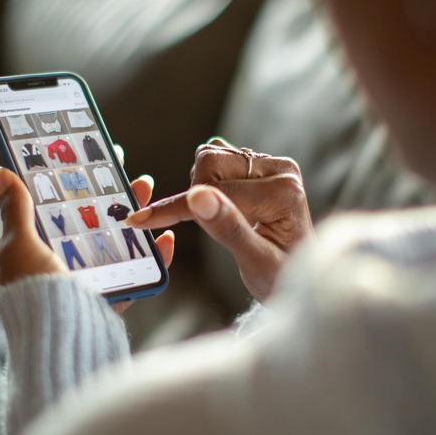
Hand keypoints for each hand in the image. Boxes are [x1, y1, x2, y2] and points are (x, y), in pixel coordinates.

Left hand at [0, 152, 173, 312]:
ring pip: (119, 241)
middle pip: (95, 220)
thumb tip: (0, 173)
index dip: (76, 181)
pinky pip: (139, 274)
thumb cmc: (32, 290)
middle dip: (113, 195)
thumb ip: (16, 211)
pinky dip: (155, 257)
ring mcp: (90, 280)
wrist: (57, 339)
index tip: (94, 159)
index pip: (59, 206)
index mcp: (38, 249)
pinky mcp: (113, 298)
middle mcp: (64, 264)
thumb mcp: (18, 245)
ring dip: (137, 215)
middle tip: (129, 172)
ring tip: (147, 189)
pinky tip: (166, 238)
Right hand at [126, 137, 312, 301]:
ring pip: (210, 157)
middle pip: (211, 161)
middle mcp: (281, 170)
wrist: (296, 276)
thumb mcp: (256, 263)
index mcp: (284, 193)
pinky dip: (205, 184)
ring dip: (200, 188)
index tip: (140, 220)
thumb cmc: (280, 277)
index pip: (216, 192)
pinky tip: (219, 208)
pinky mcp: (260, 165)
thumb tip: (197, 197)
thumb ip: (228, 230)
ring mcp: (271, 165)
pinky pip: (216, 160)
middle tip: (208, 226)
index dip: (176, 208)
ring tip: (219, 220)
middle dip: (195, 195)